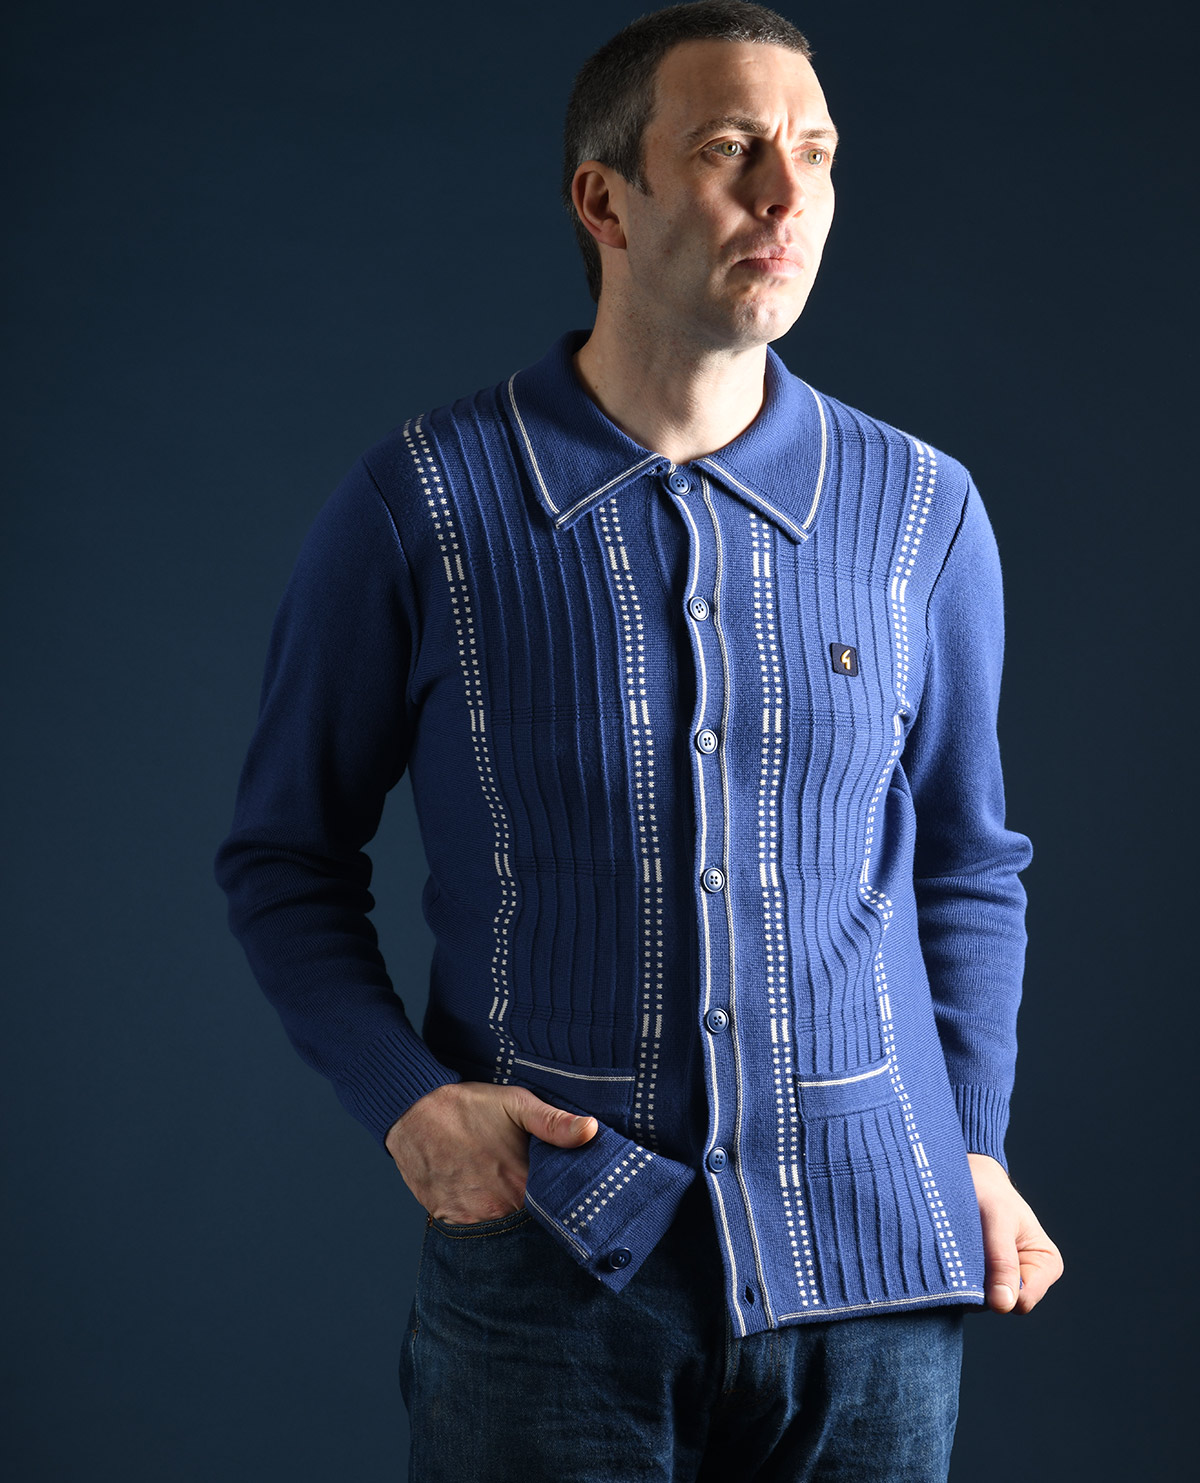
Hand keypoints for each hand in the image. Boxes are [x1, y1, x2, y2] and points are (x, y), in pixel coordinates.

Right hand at [384, 1080, 597, 1223]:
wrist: (412, 1111)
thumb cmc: (468, 1106)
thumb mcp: (516, 1103)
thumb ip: (555, 1123)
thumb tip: (591, 1130)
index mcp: (520, 1185)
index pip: (553, 1213)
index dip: (561, 1208)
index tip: (567, 1201)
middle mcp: (496, 1209)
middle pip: (527, 1226)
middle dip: (535, 1217)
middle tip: (535, 1198)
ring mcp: (469, 1218)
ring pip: (498, 1231)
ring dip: (506, 1220)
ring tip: (507, 1197)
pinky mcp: (446, 1218)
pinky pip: (470, 1231)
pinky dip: (479, 1221)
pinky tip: (482, 1199)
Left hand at [967, 1152, 1063, 1313]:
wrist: (967, 1177)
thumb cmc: (989, 1192)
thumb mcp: (998, 1221)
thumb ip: (1002, 1262)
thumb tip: (1004, 1305)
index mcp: (1045, 1265)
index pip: (1022, 1300)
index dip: (1000, 1287)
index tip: (982, 1258)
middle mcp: (1027, 1278)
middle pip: (1000, 1304)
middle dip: (981, 1283)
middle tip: (967, 1248)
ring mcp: (1000, 1280)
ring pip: (980, 1300)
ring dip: (965, 1277)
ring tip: (960, 1245)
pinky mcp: (978, 1278)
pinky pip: (965, 1291)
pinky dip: (956, 1275)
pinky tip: (952, 1252)